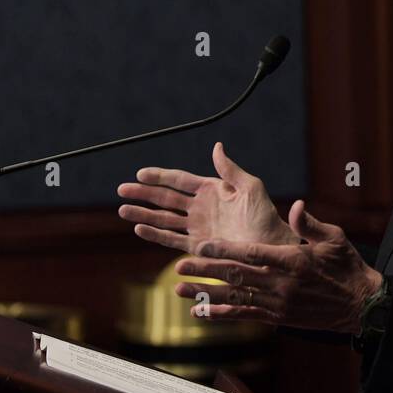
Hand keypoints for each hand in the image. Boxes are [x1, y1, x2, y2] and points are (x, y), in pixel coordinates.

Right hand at [117, 141, 293, 253]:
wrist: (271, 244)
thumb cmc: (265, 214)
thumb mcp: (250, 187)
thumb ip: (230, 169)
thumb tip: (216, 146)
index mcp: (211, 190)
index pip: (180, 180)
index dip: (160, 176)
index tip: (140, 173)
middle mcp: (200, 208)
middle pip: (165, 198)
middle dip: (143, 194)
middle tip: (121, 189)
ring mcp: (197, 227)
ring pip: (164, 219)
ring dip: (143, 214)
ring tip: (123, 209)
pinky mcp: (197, 246)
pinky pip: (172, 239)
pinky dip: (155, 235)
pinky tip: (139, 229)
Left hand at [173, 200, 383, 334]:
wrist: (360, 304)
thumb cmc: (346, 266)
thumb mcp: (335, 238)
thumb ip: (310, 224)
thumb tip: (296, 207)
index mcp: (293, 260)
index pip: (251, 254)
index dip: (224, 250)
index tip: (202, 245)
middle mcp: (282, 283)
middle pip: (236, 276)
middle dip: (206, 271)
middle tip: (179, 266)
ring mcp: (278, 303)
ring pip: (235, 297)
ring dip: (206, 293)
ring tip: (179, 289)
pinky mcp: (278, 317)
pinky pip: (245, 315)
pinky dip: (221, 314)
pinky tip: (201, 311)